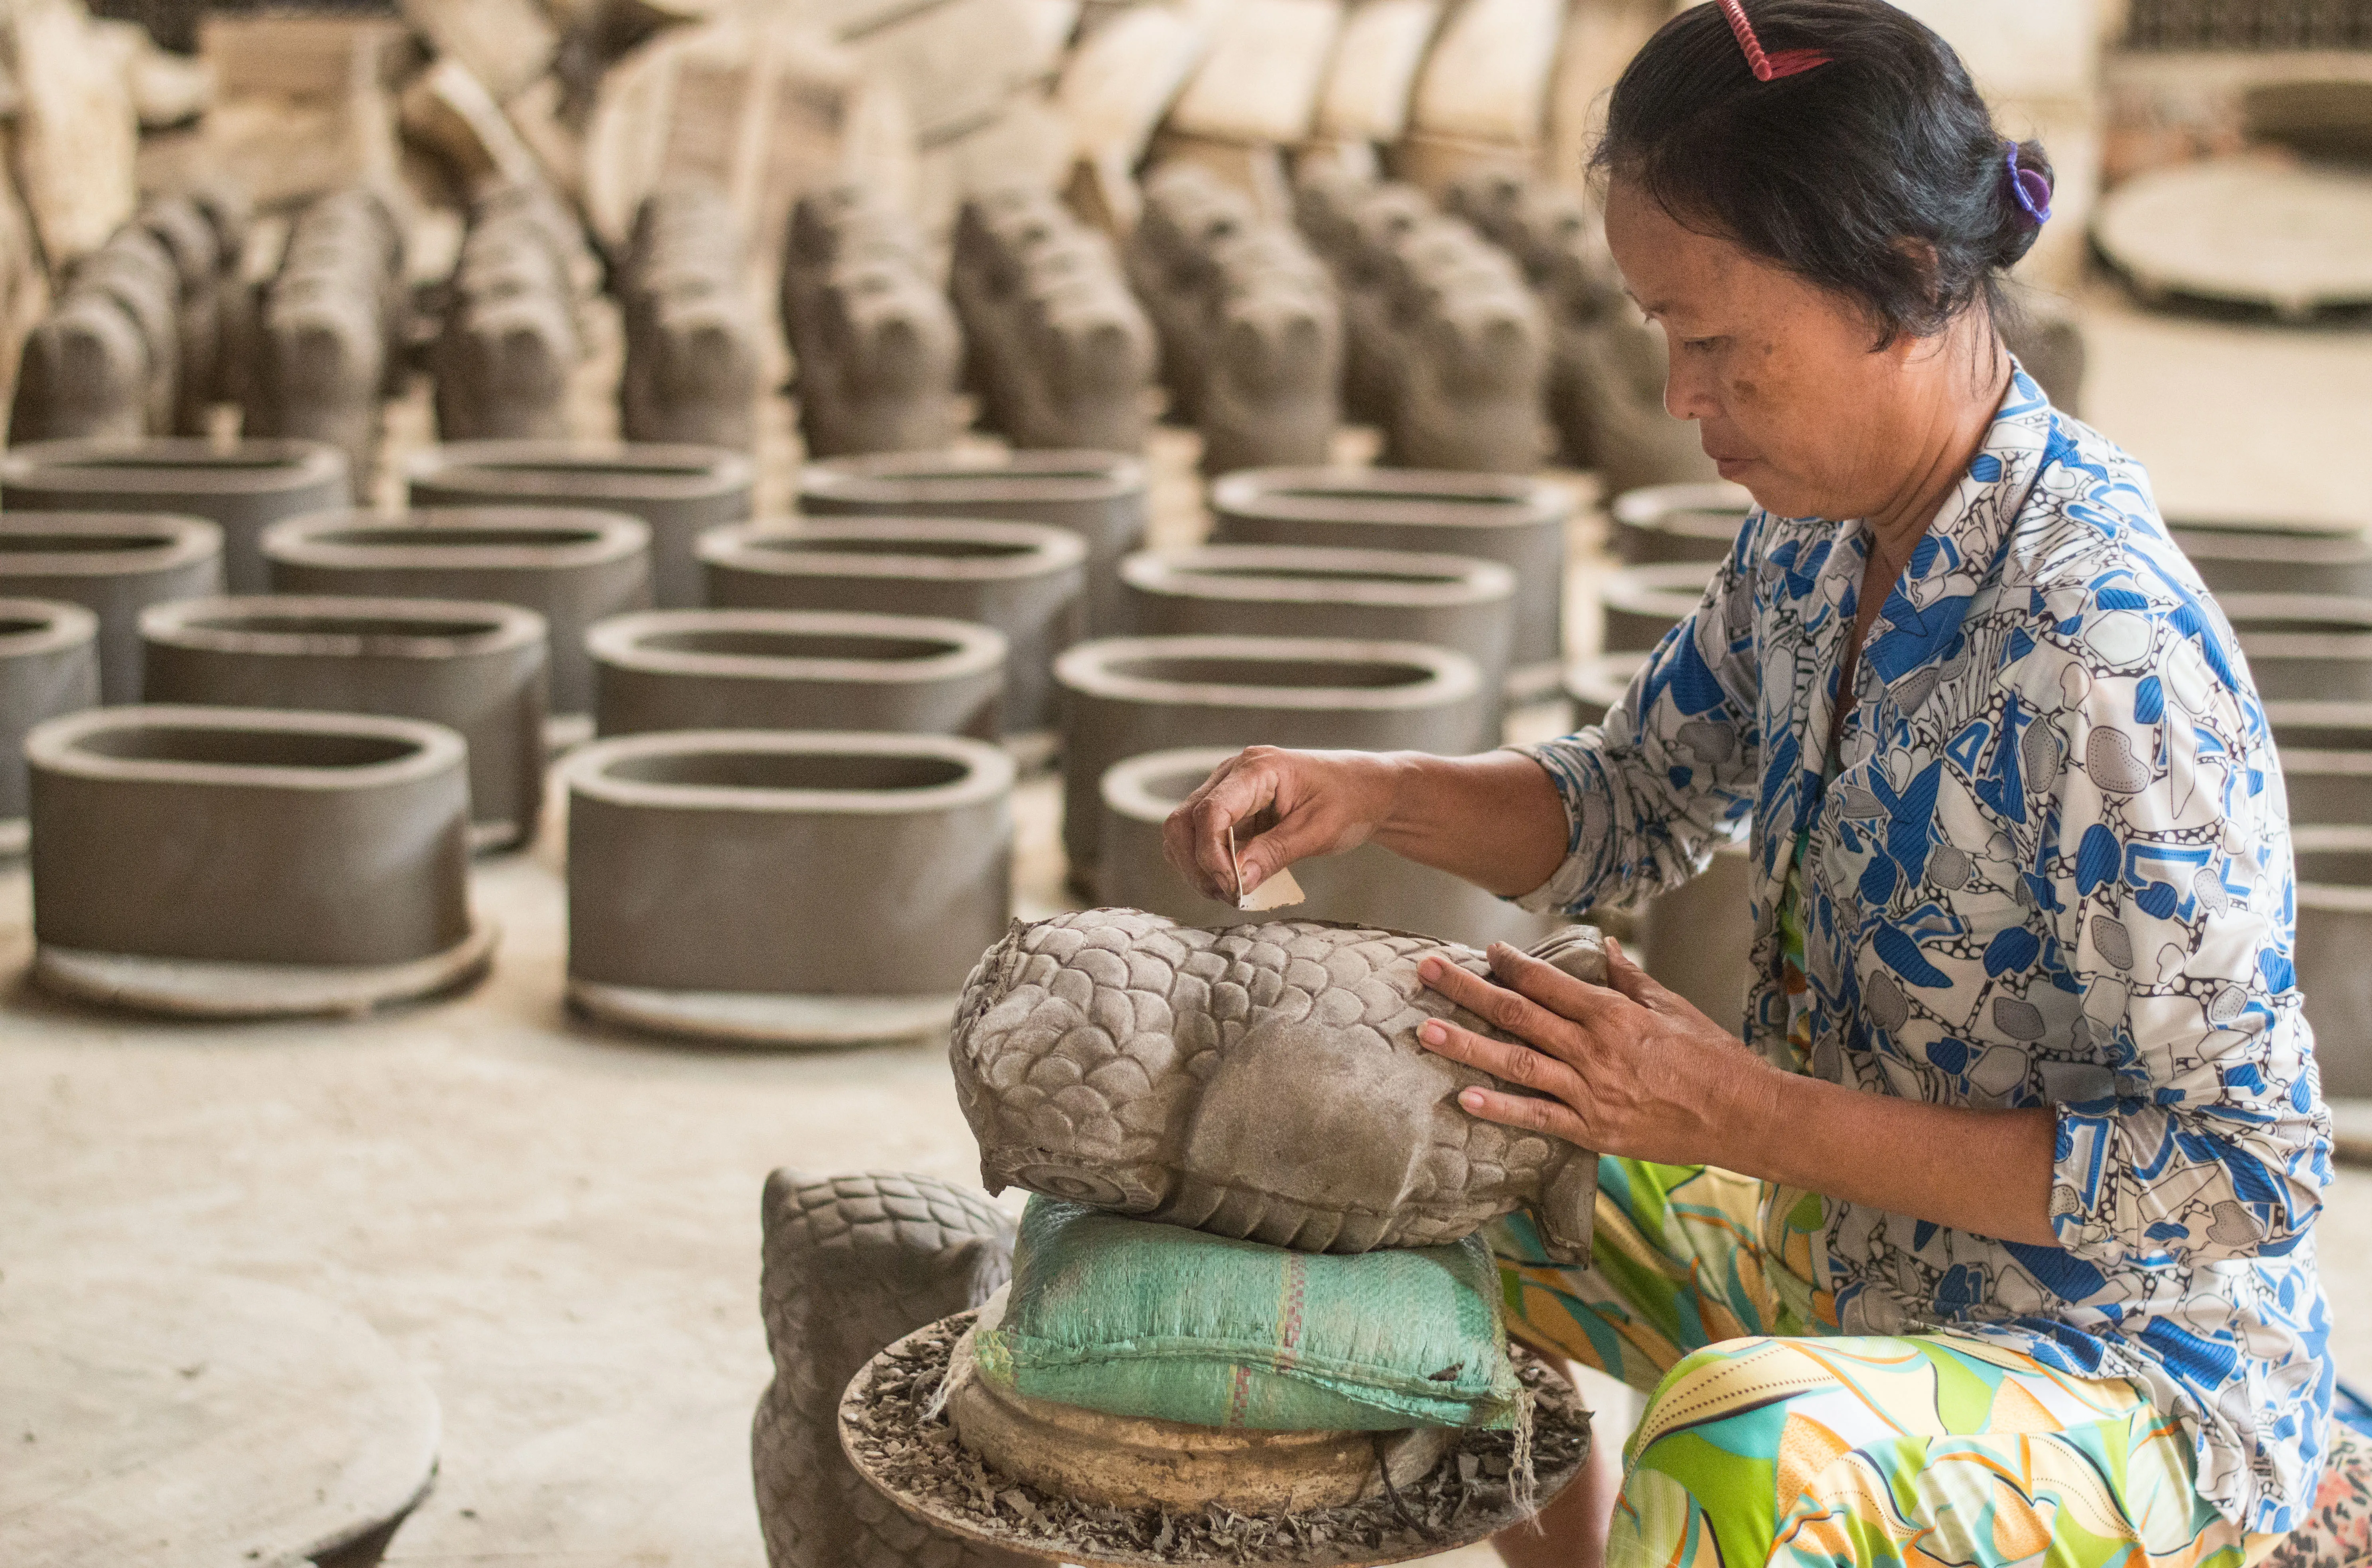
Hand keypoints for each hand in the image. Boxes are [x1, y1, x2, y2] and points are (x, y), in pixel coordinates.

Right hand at [1161, 746, 1407, 901]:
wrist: (1368, 789)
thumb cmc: (1350, 801)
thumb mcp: (1318, 831)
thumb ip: (1274, 854)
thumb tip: (1236, 883)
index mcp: (1257, 768)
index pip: (1210, 812)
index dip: (1211, 856)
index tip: (1232, 889)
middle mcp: (1233, 774)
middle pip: (1183, 821)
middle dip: (1196, 866)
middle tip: (1229, 896)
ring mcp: (1227, 790)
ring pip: (1183, 831)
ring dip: (1196, 868)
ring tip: (1231, 894)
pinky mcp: (1230, 809)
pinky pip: (1200, 838)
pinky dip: (1206, 865)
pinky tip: (1233, 883)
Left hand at [1415, 937, 1778, 1166]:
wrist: (1743, 1114)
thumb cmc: (1712, 1057)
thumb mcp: (1673, 1006)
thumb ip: (1631, 978)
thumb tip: (1604, 946)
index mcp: (1613, 1014)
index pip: (1548, 982)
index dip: (1511, 965)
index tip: (1485, 952)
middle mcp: (1594, 1049)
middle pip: (1518, 1014)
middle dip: (1467, 990)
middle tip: (1425, 971)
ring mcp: (1590, 1092)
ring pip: (1516, 1063)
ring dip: (1467, 1045)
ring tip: (1426, 1032)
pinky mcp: (1593, 1131)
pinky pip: (1538, 1116)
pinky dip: (1500, 1108)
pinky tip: (1465, 1098)